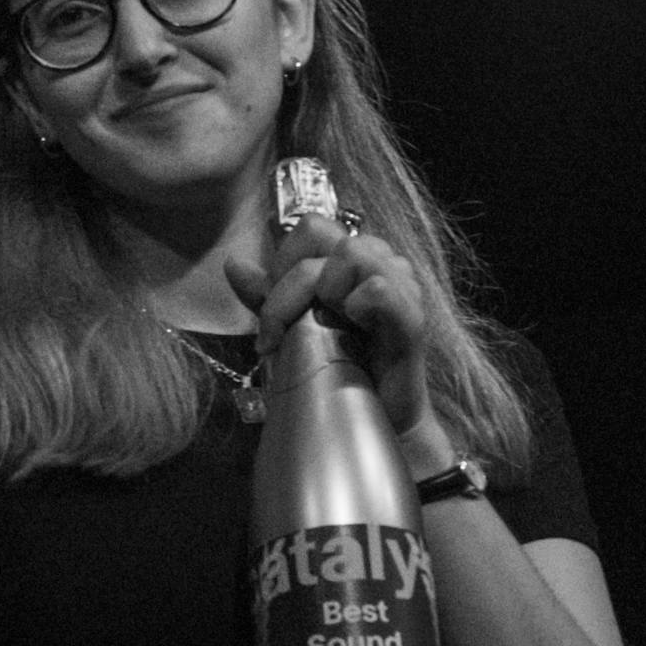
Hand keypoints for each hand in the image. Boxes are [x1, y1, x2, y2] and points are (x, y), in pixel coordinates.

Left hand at [233, 214, 435, 442]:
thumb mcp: (291, 328)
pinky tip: (353, 333)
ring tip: (327, 331)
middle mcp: (381, 261)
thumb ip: (267, 295)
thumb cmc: (340, 370)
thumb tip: (233, 263)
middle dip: (287, 285)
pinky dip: (355, 307)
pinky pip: (378, 288)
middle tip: (282, 332)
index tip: (273, 312)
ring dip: (321, 294)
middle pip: (320, 233)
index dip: (282, 262)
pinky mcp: (412, 317)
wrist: (380, 418)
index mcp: (354, 258)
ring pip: (350, 252)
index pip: (311, 226)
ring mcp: (402, 285)